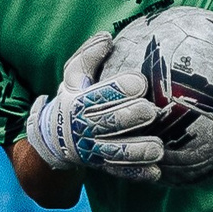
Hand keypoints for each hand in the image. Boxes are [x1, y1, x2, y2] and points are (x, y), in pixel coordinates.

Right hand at [27, 31, 162, 181]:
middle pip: (107, 124)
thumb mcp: (73, 75)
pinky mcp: (103, 165)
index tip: (140, 82)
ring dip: (137, 151)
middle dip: (130, 117)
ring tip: (158, 148)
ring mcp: (93, 149)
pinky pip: (120, 172)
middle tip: (150, 111)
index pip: (96, 95)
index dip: (118, 89)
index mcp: (77, 102)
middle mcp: (83, 128)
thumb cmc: (73, 97)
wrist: (54, 138)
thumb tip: (107, 37)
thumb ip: (88, 56)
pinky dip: (137, 173)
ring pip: (116, 153)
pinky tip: (156, 172)